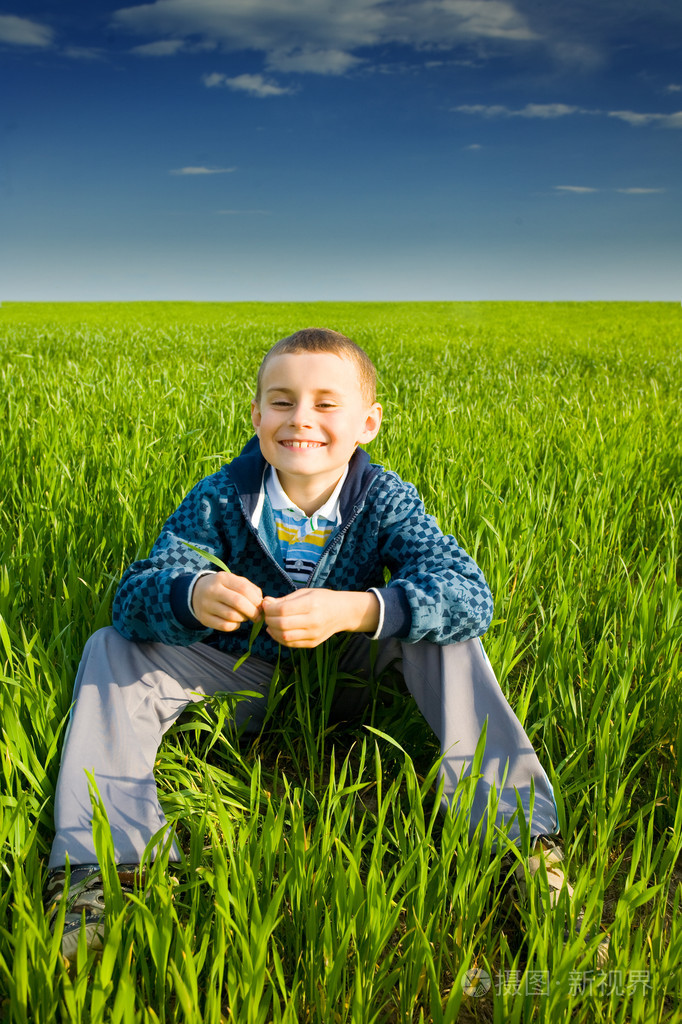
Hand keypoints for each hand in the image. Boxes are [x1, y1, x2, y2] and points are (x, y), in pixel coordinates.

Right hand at [192, 572, 262, 631]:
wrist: (197, 592)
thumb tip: (261, 603)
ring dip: (244, 618)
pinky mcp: (204, 618)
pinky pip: (225, 626)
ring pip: (232, 616)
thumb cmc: (223, 587)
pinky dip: (235, 626)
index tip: (261, 607)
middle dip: (252, 612)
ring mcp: (206, 605)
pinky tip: (236, 622)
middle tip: (257, 616)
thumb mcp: (234, 581)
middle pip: (238, 603)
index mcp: (222, 578)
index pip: (244, 589)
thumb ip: (250, 589)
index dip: (256, 600)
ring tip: (245, 617)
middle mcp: (212, 590)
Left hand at [262, 589, 379, 647]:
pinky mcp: (313, 643)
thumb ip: (285, 599)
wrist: (343, 612)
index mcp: (311, 604)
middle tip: (266, 614)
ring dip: (272, 630)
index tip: (265, 604)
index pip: (283, 609)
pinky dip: (279, 638)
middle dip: (268, 619)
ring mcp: (314, 634)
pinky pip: (291, 644)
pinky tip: (275, 631)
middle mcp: (313, 621)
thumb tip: (265, 603)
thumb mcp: (305, 593)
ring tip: (270, 622)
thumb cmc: (323, 599)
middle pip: (282, 624)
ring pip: (284, 637)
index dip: (269, 608)